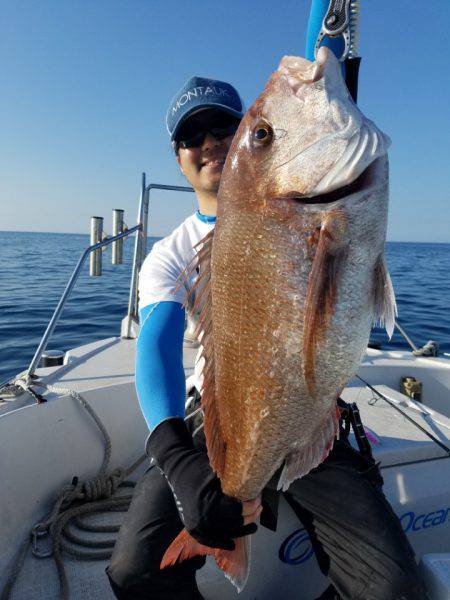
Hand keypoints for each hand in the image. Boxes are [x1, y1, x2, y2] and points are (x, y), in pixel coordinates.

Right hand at [146, 418, 259, 549]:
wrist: (176, 468)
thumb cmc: (198, 466)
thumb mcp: (217, 470)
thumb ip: (232, 481)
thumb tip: (254, 486)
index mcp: (209, 502)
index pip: (237, 510)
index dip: (251, 506)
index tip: (259, 499)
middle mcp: (202, 517)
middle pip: (233, 523)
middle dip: (249, 517)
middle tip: (259, 508)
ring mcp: (196, 525)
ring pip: (224, 533)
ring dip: (240, 531)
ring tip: (253, 526)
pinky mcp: (191, 527)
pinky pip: (209, 540)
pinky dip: (221, 542)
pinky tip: (232, 544)